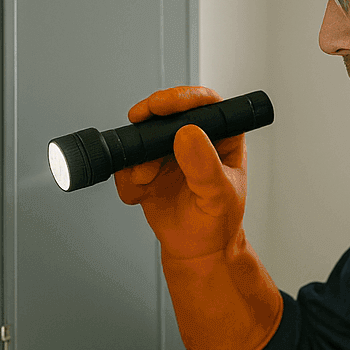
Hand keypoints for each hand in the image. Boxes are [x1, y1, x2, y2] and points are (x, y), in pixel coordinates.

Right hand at [114, 87, 246, 260]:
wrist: (197, 252)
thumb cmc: (218, 223)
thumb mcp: (218, 194)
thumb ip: (204, 165)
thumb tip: (187, 134)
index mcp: (222, 137)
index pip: (206, 104)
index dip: (183, 98)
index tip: (163, 105)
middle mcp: (194, 139)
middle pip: (167, 112)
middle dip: (149, 122)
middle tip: (139, 124)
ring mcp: (168, 152)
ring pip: (142, 136)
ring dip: (137, 157)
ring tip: (146, 180)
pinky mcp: (147, 169)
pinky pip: (127, 163)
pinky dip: (127, 180)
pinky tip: (141, 195)